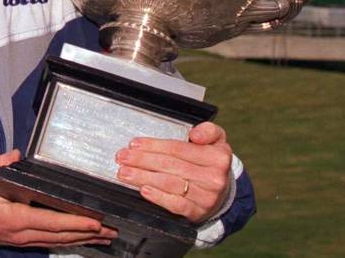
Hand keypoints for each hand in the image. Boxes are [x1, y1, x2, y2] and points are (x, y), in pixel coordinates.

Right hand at [0, 150, 117, 247]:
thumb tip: (15, 155)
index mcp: (12, 217)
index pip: (48, 221)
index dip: (73, 222)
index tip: (94, 222)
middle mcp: (21, 233)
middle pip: (60, 235)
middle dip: (87, 233)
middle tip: (112, 230)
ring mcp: (23, 239)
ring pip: (58, 242)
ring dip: (83, 239)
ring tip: (106, 237)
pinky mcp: (23, 240)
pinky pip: (51, 242)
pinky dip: (70, 240)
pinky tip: (83, 239)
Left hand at [115, 121, 232, 222]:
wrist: (223, 194)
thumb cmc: (211, 164)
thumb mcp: (217, 142)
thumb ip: (208, 131)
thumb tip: (194, 134)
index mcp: (218, 156)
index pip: (178, 149)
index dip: (153, 145)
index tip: (134, 144)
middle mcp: (214, 177)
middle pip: (170, 165)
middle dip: (142, 160)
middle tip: (122, 157)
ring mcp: (206, 197)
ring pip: (170, 184)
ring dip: (143, 177)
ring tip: (125, 172)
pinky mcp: (198, 212)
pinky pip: (176, 205)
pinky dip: (158, 197)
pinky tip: (144, 190)